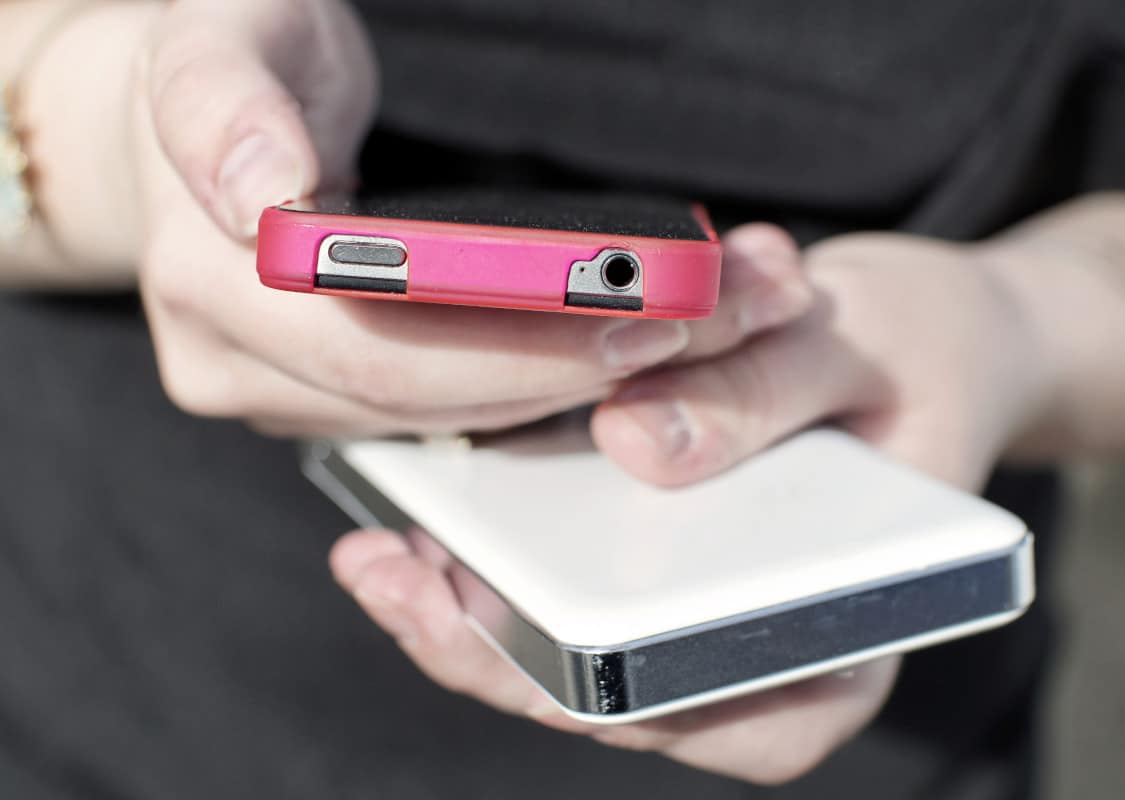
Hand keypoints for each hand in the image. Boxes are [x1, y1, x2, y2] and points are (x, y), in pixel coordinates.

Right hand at [130, 0, 811, 435]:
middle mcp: (228, 358)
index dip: (521, 346)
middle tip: (687, 331)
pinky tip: (599, 351)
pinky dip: (527, 385)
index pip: (381, 348)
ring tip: (671, 337)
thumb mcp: (228, 36)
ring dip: (564, 386)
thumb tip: (264, 192)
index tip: (637, 318)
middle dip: (569, 372)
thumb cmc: (238, 63)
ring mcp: (271, 392)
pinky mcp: (316, 402)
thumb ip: (225, 102)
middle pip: (426, 403)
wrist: (198, 129)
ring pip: (440, 422)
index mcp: (204, 275)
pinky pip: (437, 415)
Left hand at [330, 212, 1079, 783]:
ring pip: (576, 649)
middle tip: (395, 578)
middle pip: (622, 696)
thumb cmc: (922, 348)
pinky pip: (566, 580)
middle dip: (494, 655)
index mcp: (851, 627)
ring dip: (467, 610)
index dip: (606, 697)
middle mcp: (764, 634)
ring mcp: (703, 598)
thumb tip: (641, 443)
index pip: (733, 720)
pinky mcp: (659, 549)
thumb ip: (761, 394)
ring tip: (382, 547)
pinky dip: (489, 555)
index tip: (500, 636)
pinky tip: (419, 508)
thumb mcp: (855, 347)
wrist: (931, 328)